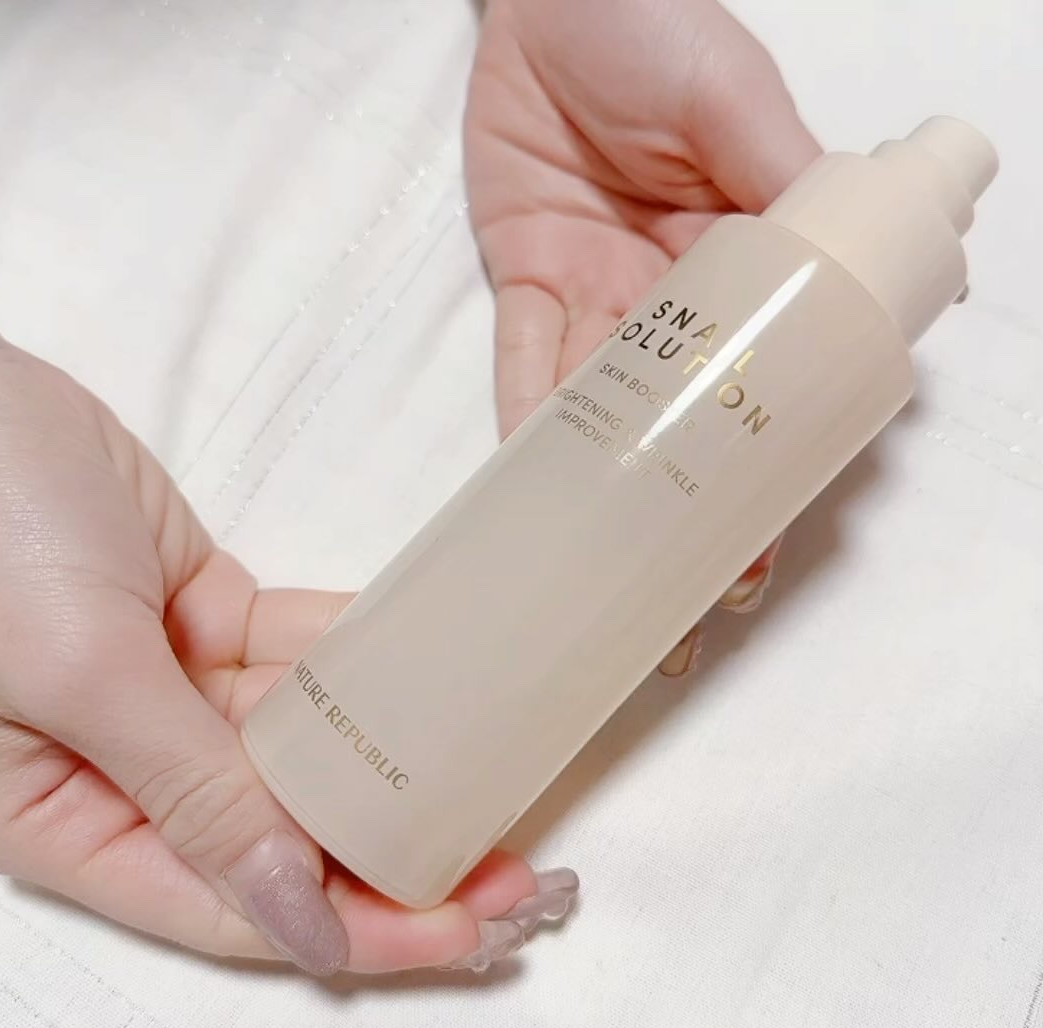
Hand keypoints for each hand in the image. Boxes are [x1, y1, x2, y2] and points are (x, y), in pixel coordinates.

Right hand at [0, 301, 576, 975]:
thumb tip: (300, 911)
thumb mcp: (79, 674)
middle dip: (396, 860)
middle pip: (286, 841)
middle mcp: (131, 772)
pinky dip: (364, 667)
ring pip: (305, 753)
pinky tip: (441, 679)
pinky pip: (301, 661)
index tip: (472, 928)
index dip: (360, 932)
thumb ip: (192, 790)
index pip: (238, 907)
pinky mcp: (208, 623)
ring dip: (394, 766)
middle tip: (514, 871)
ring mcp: (175, 695)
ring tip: (499, 777)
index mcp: (71, 821)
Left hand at [465, 0, 818, 665]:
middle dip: (692, 512)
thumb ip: (787, 175)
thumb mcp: (737, 99)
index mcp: (739, 263)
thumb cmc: (650, 27)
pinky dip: (528, 430)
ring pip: (607, 415)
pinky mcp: (528, 283)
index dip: (769, 461)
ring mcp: (596, 299)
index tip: (772, 534)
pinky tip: (542, 498)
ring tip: (628, 576)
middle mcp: (670, 300)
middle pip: (684, 422)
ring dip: (612, 497)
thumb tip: (876, 259)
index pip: (765, 379)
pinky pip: (525, 368)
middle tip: (703, 598)